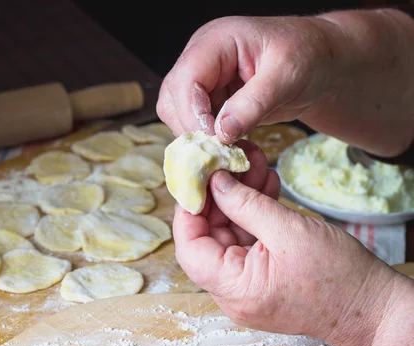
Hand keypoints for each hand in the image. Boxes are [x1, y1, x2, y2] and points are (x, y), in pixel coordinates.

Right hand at [157, 9, 413, 156]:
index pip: (185, 80)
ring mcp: (203, 79)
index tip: (215, 142)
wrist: (322, 63)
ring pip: (178, 114)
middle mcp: (201, 59)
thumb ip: (254, 102)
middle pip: (173, 98)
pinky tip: (230, 150)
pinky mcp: (210, 99)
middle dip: (191, 130)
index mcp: (215, 41)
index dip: (192, 114)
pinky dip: (208, 141)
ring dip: (197, 138)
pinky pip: (195, 124)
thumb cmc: (309, 56)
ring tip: (226, 154)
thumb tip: (222, 133)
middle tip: (217, 154)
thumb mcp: (287, 75)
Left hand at [173, 141, 395, 345]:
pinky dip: (254, 216)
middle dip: (219, 198)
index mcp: (234, 289)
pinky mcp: (262, 279)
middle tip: (230, 163)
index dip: (188, 211)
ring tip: (254, 167)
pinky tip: (264, 187)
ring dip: (240, 201)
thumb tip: (214, 183)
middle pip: (209, 239)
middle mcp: (233, 293)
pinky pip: (248, 243)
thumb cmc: (338, 277)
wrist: (374, 309)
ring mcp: (248, 287)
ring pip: (230, 236)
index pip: (190, 249)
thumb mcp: (288, 230)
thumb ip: (245, 204)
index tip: (196, 178)